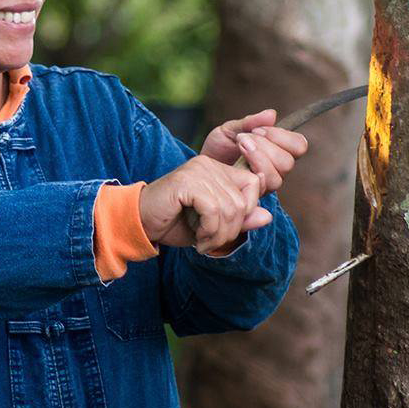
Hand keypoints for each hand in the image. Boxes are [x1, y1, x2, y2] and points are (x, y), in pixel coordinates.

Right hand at [138, 155, 270, 253]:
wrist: (140, 223)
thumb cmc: (175, 223)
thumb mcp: (214, 225)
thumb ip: (240, 220)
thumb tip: (268, 217)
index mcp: (218, 169)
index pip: (254, 183)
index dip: (247, 211)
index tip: (227, 229)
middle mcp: (209, 164)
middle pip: (243, 200)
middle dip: (232, 229)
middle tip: (213, 242)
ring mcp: (198, 170)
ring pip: (230, 207)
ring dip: (219, 234)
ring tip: (204, 242)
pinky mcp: (186, 181)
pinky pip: (213, 209)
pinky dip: (209, 230)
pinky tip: (199, 238)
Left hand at [199, 107, 309, 195]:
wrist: (202, 167)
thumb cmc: (218, 148)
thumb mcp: (230, 129)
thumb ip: (250, 122)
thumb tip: (272, 114)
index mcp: (278, 151)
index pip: (298, 146)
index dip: (282, 137)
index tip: (257, 129)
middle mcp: (276, 170)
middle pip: (288, 162)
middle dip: (266, 147)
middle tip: (244, 138)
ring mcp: (265, 185)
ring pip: (277, 177)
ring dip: (258, 158)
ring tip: (239, 146)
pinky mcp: (254, 197)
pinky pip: (262, 189)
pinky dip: (250, 173)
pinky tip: (236, 165)